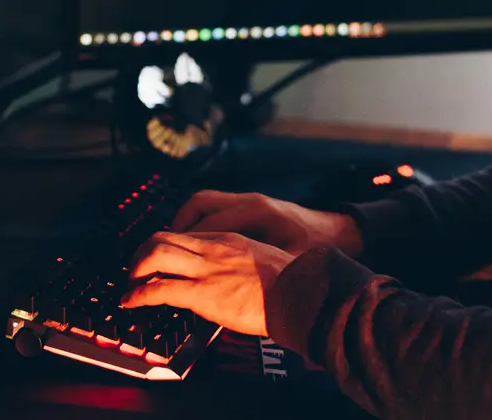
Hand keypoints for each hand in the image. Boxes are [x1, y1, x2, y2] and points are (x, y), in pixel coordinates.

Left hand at [122, 231, 294, 336]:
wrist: (301, 295)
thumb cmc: (291, 287)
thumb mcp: (264, 263)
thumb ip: (244, 265)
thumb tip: (236, 280)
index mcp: (229, 239)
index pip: (185, 234)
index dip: (164, 247)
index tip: (157, 261)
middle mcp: (213, 248)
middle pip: (162, 237)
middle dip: (141, 253)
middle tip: (135, 271)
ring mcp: (206, 268)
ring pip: (154, 255)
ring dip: (136, 270)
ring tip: (130, 286)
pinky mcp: (202, 292)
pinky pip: (159, 289)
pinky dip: (138, 295)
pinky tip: (131, 302)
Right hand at [170, 190, 363, 256]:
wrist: (337, 233)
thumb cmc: (316, 251)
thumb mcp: (291, 265)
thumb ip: (260, 275)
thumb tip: (231, 291)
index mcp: (259, 214)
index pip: (211, 226)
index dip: (187, 247)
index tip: (169, 268)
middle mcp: (249, 202)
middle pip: (199, 206)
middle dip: (174, 231)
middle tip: (155, 257)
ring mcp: (247, 201)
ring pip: (201, 203)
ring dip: (182, 224)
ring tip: (167, 250)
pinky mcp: (247, 205)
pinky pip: (212, 208)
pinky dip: (196, 223)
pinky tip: (190, 244)